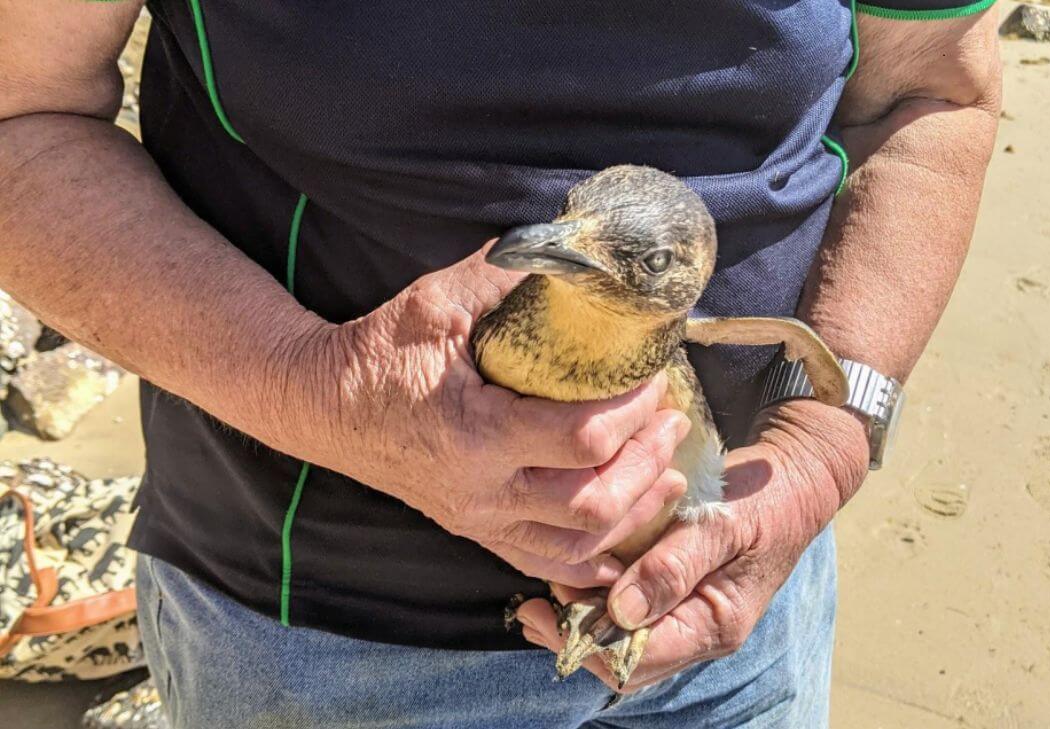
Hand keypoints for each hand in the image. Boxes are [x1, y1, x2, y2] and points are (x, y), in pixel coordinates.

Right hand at [303, 244, 689, 587]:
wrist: (322, 406)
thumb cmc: (378, 353)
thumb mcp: (439, 302)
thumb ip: (508, 279)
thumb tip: (577, 258)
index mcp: (475, 434)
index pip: (582, 438)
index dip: (634, 410)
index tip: (653, 374)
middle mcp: (481, 492)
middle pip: (594, 504)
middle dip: (649, 463)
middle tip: (672, 421)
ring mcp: (478, 520)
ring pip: (578, 546)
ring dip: (635, 511)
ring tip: (666, 472)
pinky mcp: (476, 531)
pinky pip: (545, 564)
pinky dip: (594, 557)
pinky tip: (626, 532)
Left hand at [516, 399, 868, 690]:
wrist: (795, 479)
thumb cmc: (765, 499)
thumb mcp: (725, 525)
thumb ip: (675, 567)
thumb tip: (621, 612)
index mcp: (715, 625)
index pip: (637, 659)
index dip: (585, 641)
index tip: (543, 608)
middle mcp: (698, 630)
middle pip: (624, 660)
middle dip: (575, 636)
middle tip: (531, 604)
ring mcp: (687, 613)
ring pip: (623, 641)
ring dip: (581, 620)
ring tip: (543, 590)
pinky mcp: (676, 591)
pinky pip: (630, 613)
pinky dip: (597, 600)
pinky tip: (572, 574)